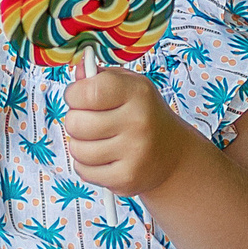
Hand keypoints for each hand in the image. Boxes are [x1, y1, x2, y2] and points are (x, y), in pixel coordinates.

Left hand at [63, 67, 190, 196]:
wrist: (173, 154)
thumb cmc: (143, 115)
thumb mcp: (129, 86)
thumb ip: (99, 76)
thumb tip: (77, 70)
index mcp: (137, 93)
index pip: (88, 91)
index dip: (74, 94)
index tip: (79, 97)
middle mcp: (138, 121)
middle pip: (76, 122)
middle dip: (76, 121)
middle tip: (91, 121)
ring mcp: (134, 152)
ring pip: (77, 149)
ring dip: (80, 145)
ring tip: (98, 140)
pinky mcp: (127, 178)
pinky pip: (84, 171)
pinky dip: (87, 165)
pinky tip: (104, 158)